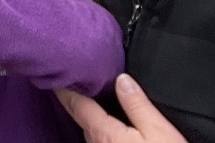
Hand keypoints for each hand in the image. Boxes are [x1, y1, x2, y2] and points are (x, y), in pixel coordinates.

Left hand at [58, 76, 189, 142]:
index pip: (78, 107)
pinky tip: (113, 134)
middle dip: (81, 106)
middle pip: (85, 123)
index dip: (66, 91)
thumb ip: (138, 105)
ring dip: (92, 124)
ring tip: (97, 108)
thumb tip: (121, 80)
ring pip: (93, 139)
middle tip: (80, 87)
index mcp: (105, 135)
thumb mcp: (160, 132)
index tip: (55, 77)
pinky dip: (103, 138)